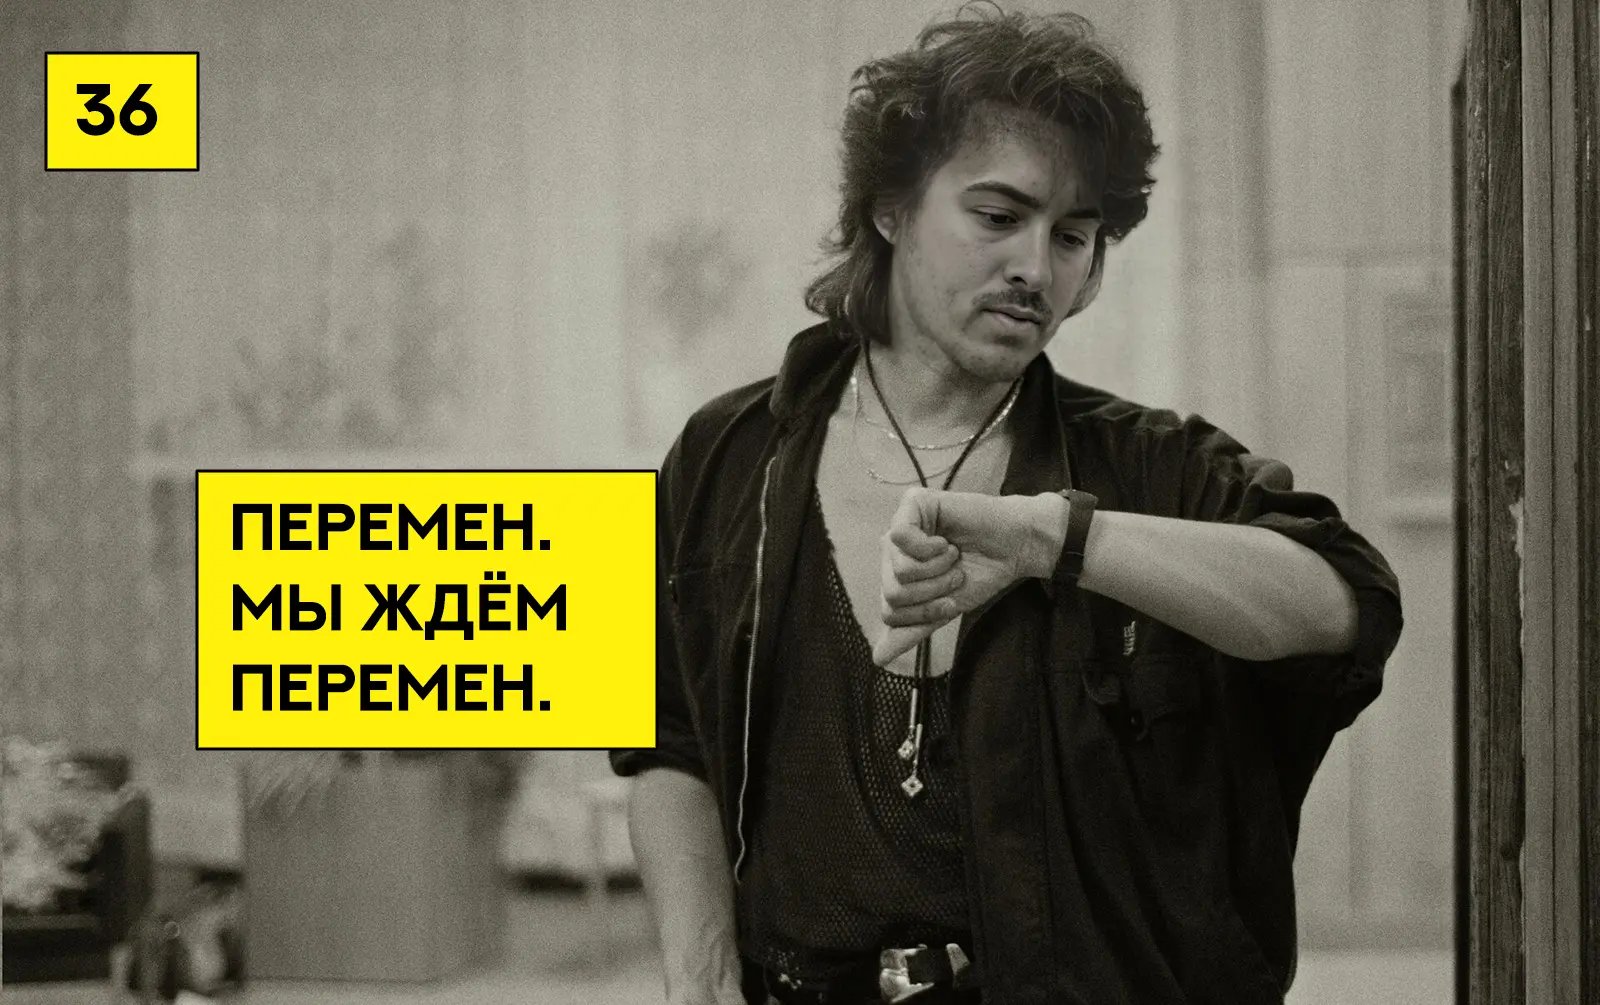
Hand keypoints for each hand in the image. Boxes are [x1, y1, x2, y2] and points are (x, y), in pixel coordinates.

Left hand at [873, 488, 1066, 664]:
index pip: (890, 612)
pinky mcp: (912, 503)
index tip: (951, 601)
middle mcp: (892, 550)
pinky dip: (931, 548)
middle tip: (955, 575)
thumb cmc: (981, 573)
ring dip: (938, 570)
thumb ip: (911, 631)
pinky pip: (900, 537)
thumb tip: (877, 659)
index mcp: (896, 574)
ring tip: (954, 556)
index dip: (925, 613)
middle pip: (892, 592)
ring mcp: (900, 525)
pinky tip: (947, 542)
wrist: (1015, 549)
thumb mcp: (944, 610)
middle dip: (933, 592)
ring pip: (899, 569)